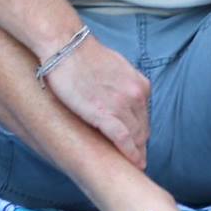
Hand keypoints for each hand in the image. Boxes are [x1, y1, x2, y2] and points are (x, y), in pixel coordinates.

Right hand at [43, 35, 150, 167]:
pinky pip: (124, 140)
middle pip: (143, 128)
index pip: (144, 115)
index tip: (140, 142)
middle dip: (141, 144)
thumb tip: (117, 95)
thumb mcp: (114, 68)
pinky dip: (130, 153)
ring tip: (135, 164)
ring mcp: (122, 105)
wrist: (66, 46)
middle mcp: (136, 95)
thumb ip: (122, 84)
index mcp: (139, 84)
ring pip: (136, 136)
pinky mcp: (105, 115)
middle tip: (138, 158)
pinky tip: (132, 162)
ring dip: (137, 152)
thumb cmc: (82, 55)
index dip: (142, 131)